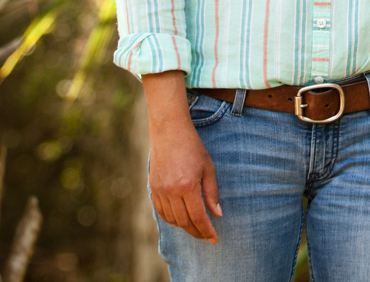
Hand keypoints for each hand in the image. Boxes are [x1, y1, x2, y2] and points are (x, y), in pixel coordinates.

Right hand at [142, 71, 222, 243]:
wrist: (169, 130)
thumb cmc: (192, 147)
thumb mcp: (208, 168)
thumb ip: (212, 193)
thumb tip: (217, 215)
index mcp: (187, 186)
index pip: (198, 217)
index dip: (207, 231)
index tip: (215, 239)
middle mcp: (171, 191)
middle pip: (184, 222)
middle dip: (197, 232)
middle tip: (207, 236)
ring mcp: (159, 190)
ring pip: (172, 220)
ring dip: (185, 227)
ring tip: (196, 228)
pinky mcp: (152, 188)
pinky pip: (161, 212)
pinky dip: (172, 219)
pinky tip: (181, 219)